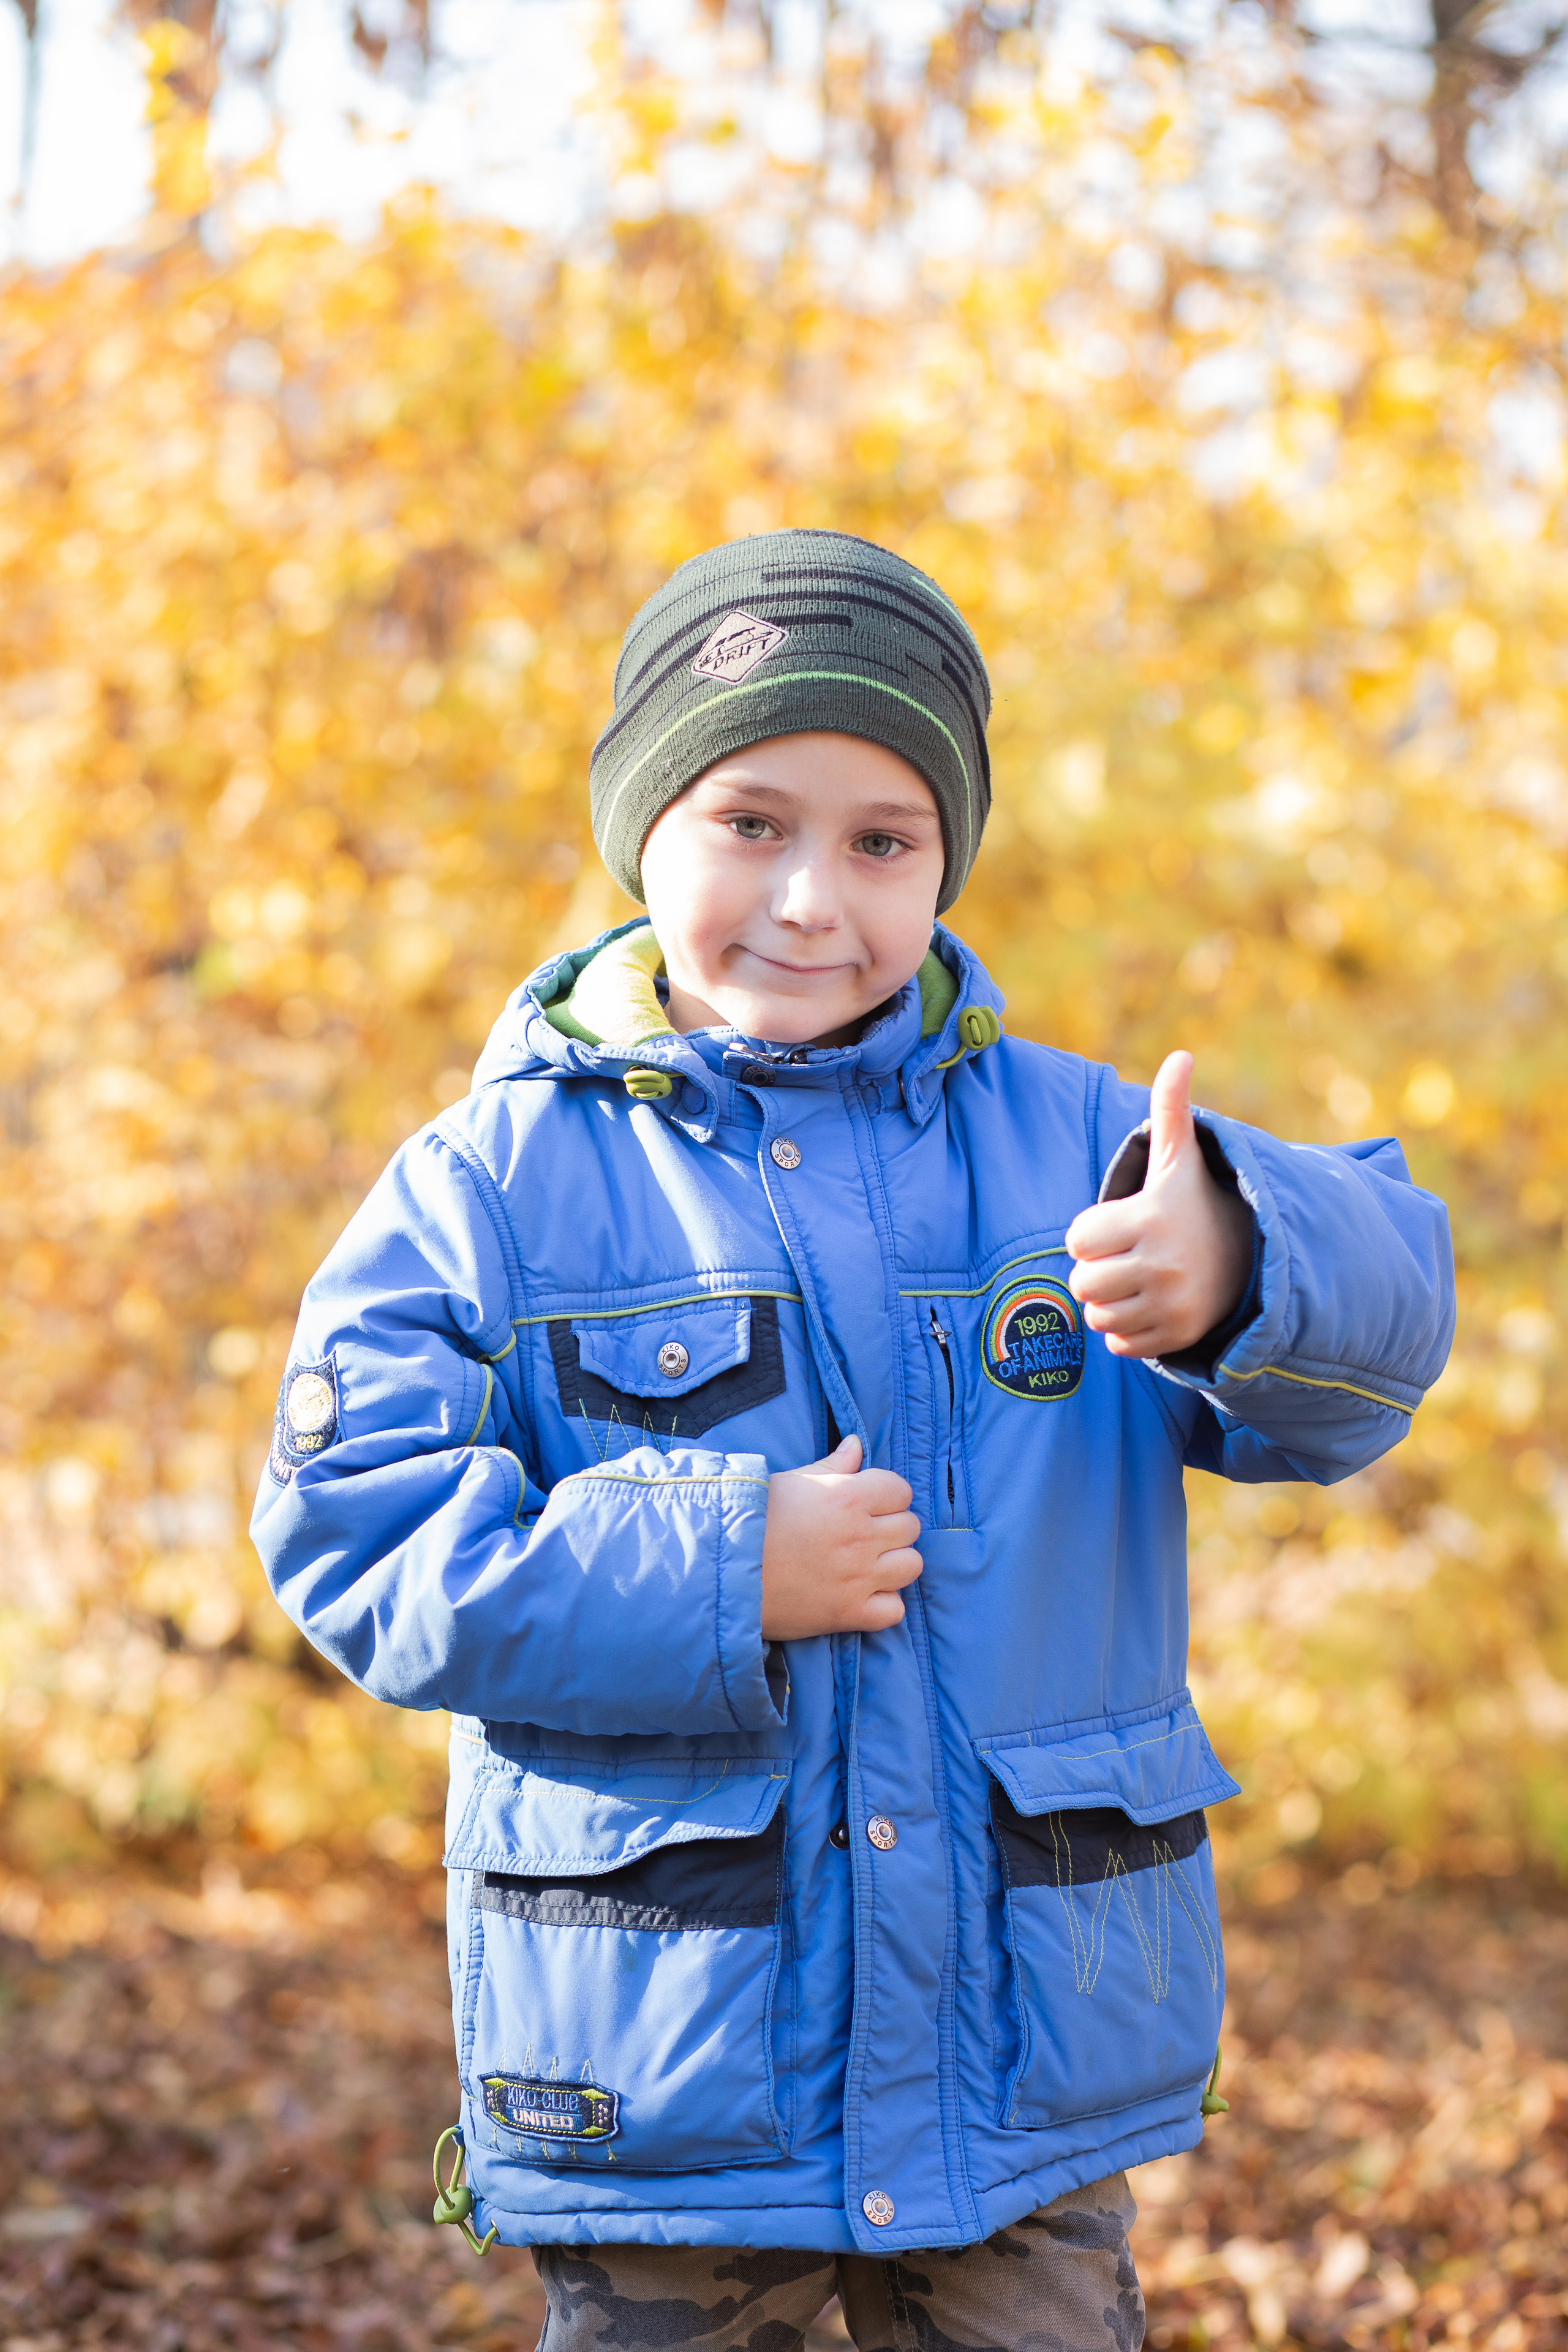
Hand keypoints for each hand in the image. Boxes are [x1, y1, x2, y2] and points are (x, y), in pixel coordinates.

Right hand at [760, 1434, 922, 1639]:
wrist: (720, 1571)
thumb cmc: (751, 1519)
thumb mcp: (791, 1482)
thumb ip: (831, 1466)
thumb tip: (857, 1444)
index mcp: (848, 1496)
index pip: (900, 1490)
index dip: (886, 1496)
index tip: (868, 1504)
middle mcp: (860, 1535)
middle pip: (910, 1527)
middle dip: (892, 1528)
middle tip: (864, 1534)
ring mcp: (858, 1576)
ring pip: (912, 1565)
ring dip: (894, 1563)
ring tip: (868, 1564)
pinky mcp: (848, 1613)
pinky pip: (894, 1609)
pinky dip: (884, 1604)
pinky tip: (862, 1595)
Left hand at [1065, 1050, 1253, 1359]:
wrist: (1248, 1260)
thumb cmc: (1195, 1204)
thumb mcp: (1181, 1158)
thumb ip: (1169, 1109)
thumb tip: (1180, 1056)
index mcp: (1152, 1219)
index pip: (1077, 1239)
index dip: (1089, 1233)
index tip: (1115, 1227)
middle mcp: (1163, 1264)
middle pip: (1082, 1282)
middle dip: (1093, 1271)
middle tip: (1122, 1258)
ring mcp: (1171, 1304)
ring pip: (1097, 1315)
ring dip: (1107, 1302)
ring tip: (1135, 1281)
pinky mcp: (1175, 1336)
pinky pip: (1118, 1343)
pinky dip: (1125, 1330)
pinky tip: (1148, 1306)